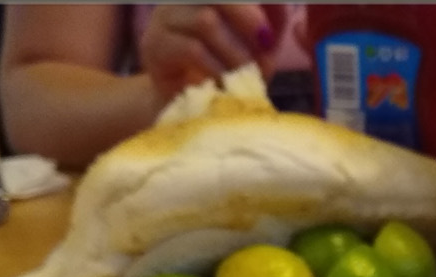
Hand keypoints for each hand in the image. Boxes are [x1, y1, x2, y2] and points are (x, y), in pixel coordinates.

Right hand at [139, 4, 291, 102]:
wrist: (191, 107)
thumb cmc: (228, 71)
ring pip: (206, 20)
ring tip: (247, 74)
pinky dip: (217, 68)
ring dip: (235, 52)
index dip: (255, 2)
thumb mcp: (258, 43)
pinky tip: (226, 84)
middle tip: (266, 43)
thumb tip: (280, 2)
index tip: (270, 28)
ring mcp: (165, 17)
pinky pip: (192, 49)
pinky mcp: (155, 46)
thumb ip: (271, 19)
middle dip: (248, 17)